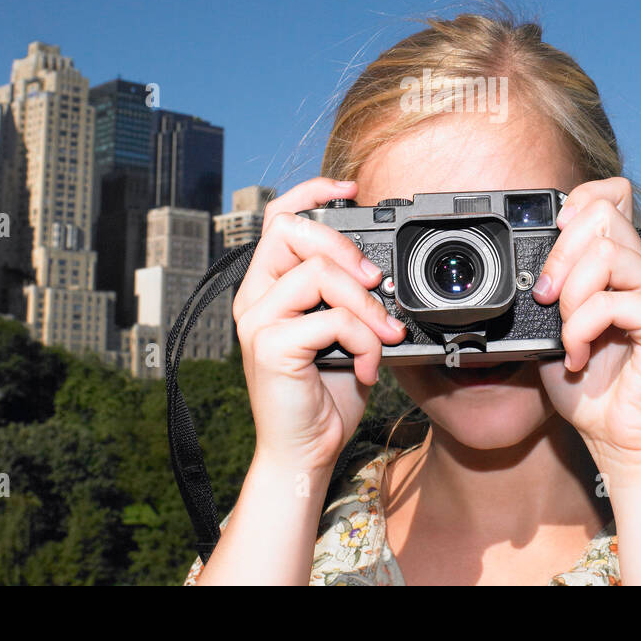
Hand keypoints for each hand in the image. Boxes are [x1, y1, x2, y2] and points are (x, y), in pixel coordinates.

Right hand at [234, 177, 407, 474]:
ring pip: (315, 273)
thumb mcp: (344, 332)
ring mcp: (258, 322)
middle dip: (344, 247)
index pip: (278, 218)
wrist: (308, 451)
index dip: (312, 192)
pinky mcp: (269, 348)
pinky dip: (363, 341)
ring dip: (365, 304)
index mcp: (270, 287)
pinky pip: (329, 319)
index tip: (351, 189)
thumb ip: (348, 295)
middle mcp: (255, 298)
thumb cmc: (327, 392)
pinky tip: (366, 367)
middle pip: (291, 231)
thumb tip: (380, 269)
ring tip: (384, 335)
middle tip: (375, 283)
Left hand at [534, 177, 640, 472]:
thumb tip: (526, 263)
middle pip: (602, 216)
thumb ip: (548, 288)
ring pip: (607, 253)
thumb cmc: (590, 387)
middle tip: (548, 301)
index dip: (579, 200)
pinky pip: (613, 301)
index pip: (612, 194)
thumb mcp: (551, 327)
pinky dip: (582, 329)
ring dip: (571, 297)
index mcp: (622, 264)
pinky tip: (579, 356)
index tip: (553, 236)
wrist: (619, 439)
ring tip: (567, 335)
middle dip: (559, 257)